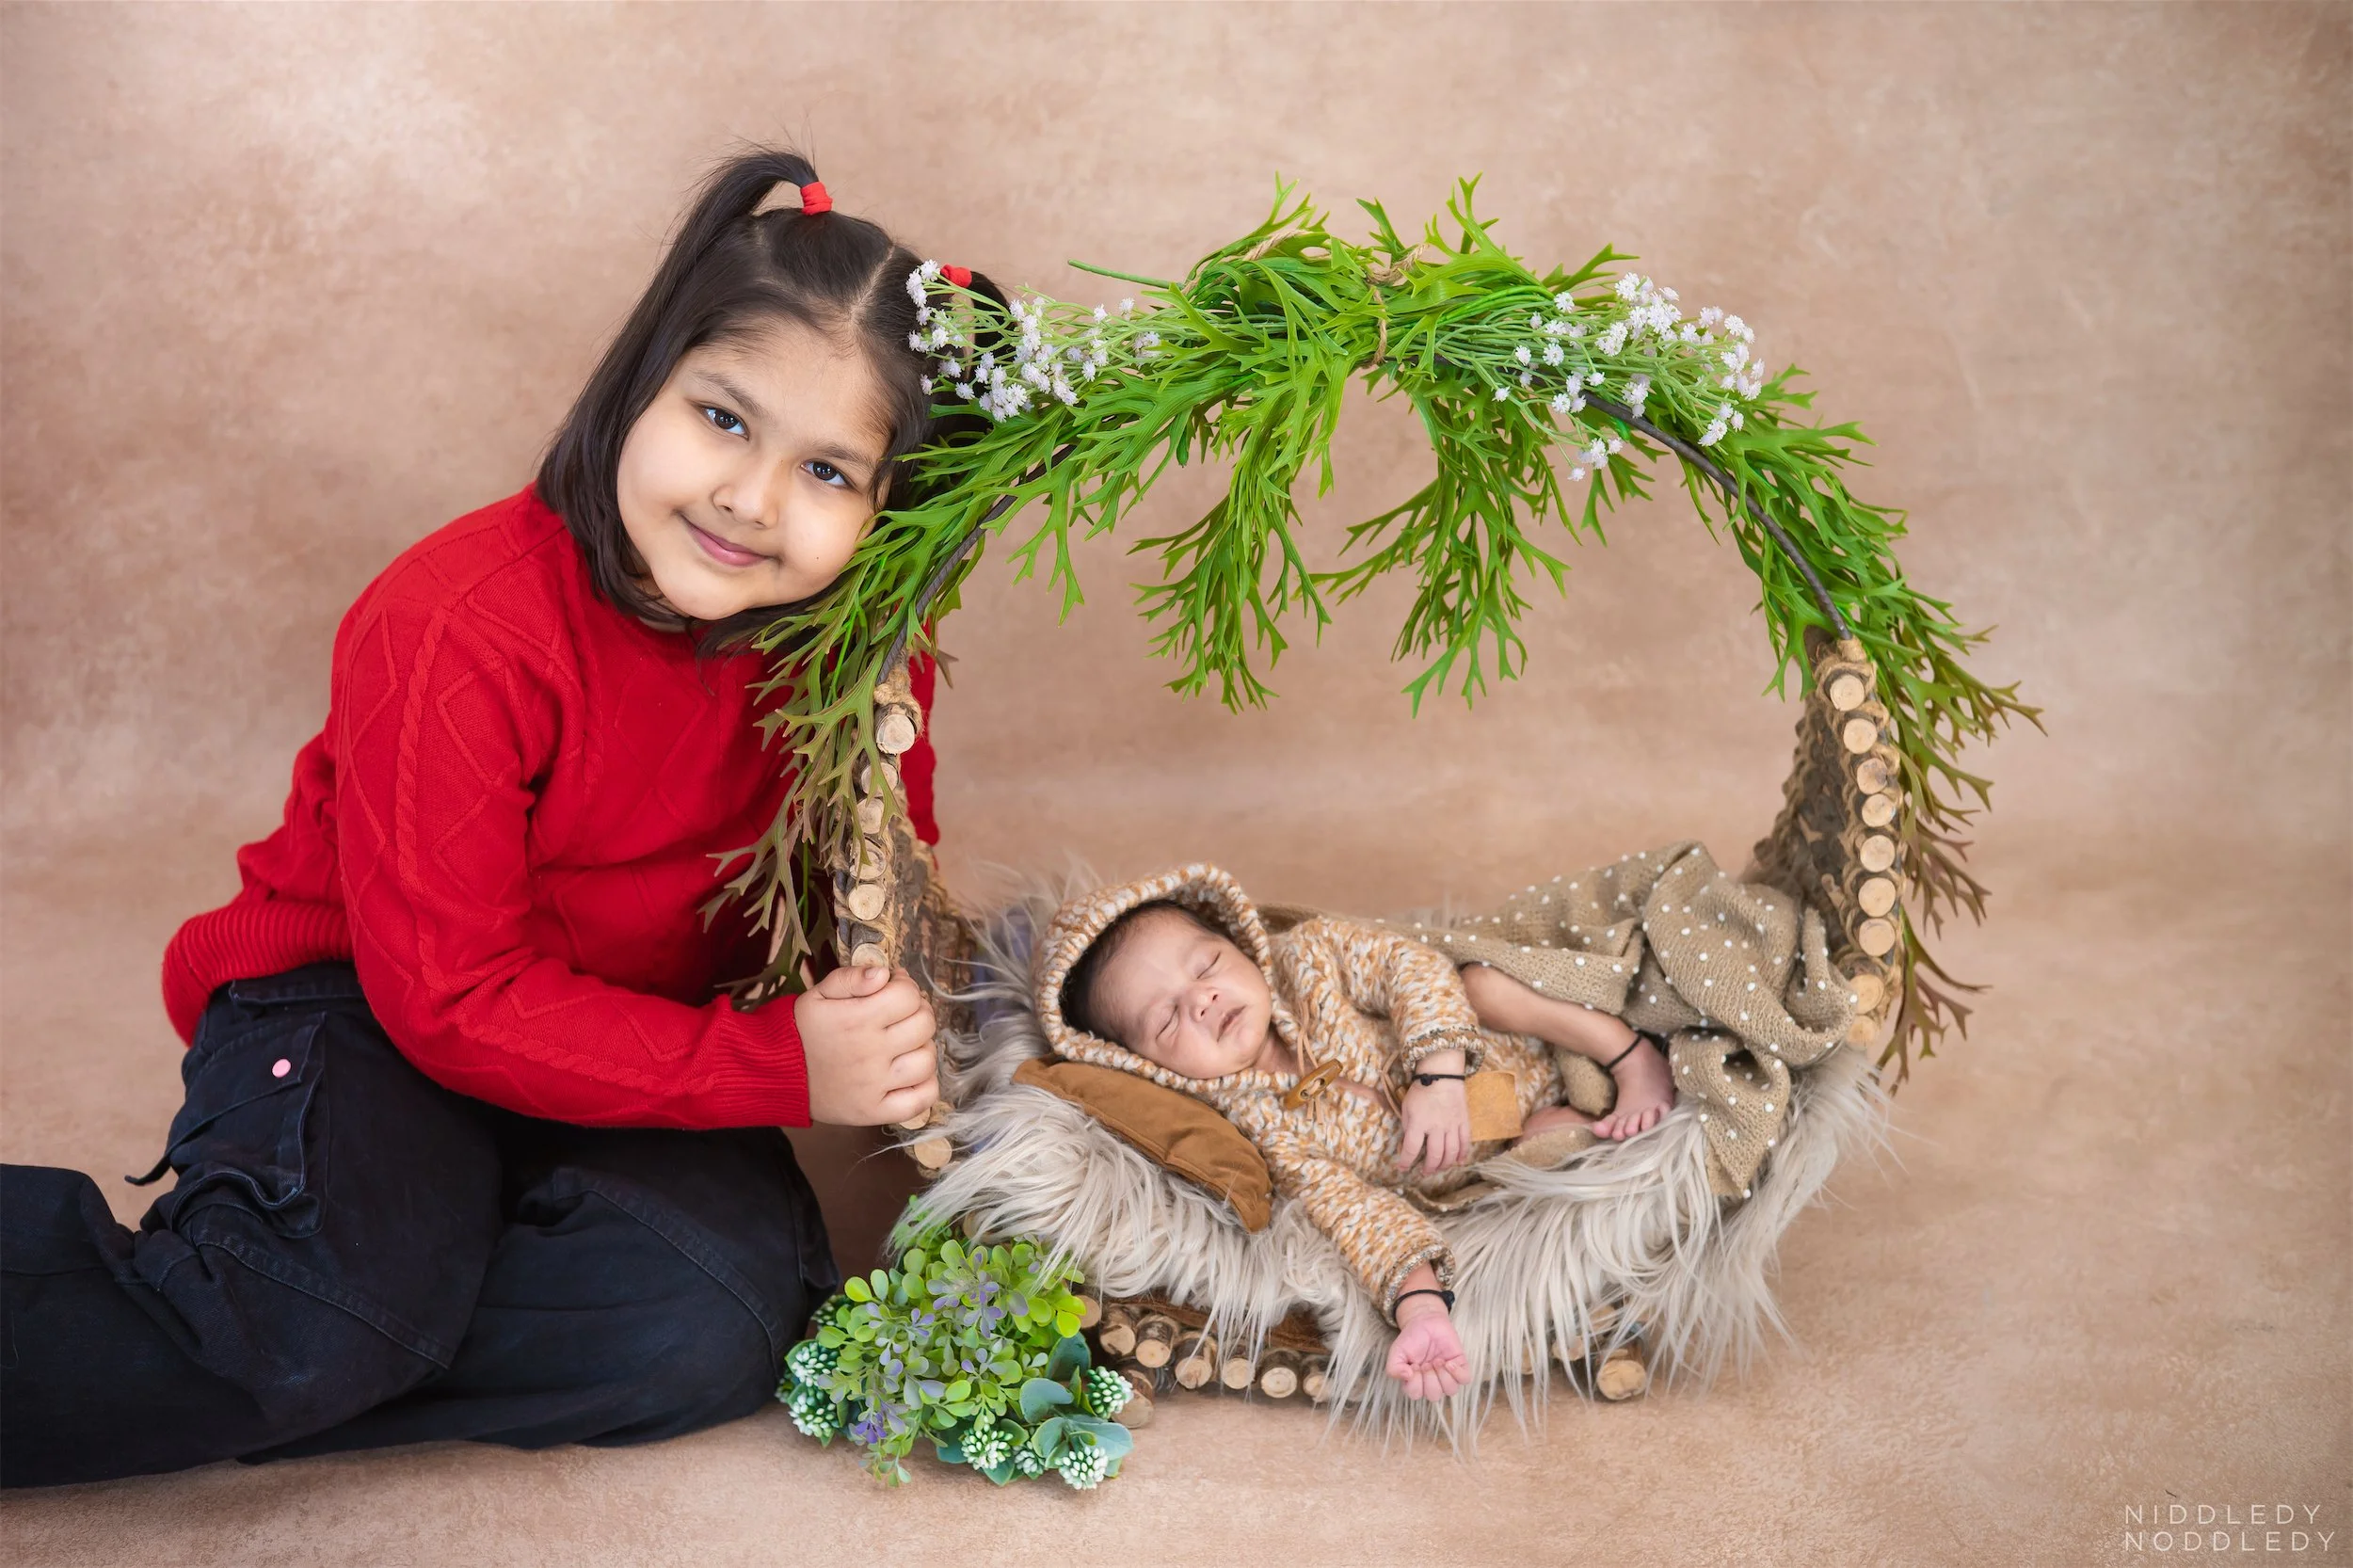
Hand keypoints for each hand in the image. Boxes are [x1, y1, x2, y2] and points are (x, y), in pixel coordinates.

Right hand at [796, 964, 937, 1125]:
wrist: (775, 1075)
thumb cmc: (802, 1031)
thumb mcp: (818, 994)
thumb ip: (851, 978)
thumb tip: (884, 974)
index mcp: (857, 1019)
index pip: (908, 996)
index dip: (906, 988)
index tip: (894, 990)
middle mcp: (870, 1052)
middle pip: (924, 1024)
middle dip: (918, 1012)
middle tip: (901, 1016)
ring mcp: (875, 1085)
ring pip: (927, 1060)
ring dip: (922, 1047)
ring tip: (905, 1045)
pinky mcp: (876, 1112)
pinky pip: (922, 1099)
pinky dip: (926, 1086)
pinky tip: (910, 1074)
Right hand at [1387, 1296, 1468, 1400]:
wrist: (1426, 1321)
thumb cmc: (1411, 1338)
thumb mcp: (1396, 1351)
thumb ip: (1393, 1368)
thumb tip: (1406, 1376)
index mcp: (1415, 1382)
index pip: (1415, 1394)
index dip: (1415, 1382)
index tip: (1413, 1365)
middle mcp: (1432, 1382)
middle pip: (1434, 1395)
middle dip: (1430, 1378)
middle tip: (1426, 1363)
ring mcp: (1447, 1375)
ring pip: (1450, 1390)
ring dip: (1443, 1376)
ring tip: (1437, 1361)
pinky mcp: (1460, 1366)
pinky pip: (1465, 1379)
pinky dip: (1458, 1373)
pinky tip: (1449, 1362)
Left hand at [1395, 1070, 1470, 1175]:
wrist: (1442, 1074)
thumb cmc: (1420, 1091)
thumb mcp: (1406, 1107)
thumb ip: (1407, 1126)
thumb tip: (1407, 1144)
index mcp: (1419, 1123)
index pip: (1411, 1148)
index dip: (1405, 1161)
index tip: (1402, 1168)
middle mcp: (1436, 1127)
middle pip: (1435, 1155)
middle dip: (1429, 1167)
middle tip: (1424, 1172)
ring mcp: (1452, 1125)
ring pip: (1451, 1152)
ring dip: (1445, 1164)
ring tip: (1439, 1168)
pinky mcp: (1463, 1122)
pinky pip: (1465, 1142)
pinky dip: (1463, 1154)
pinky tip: (1458, 1162)